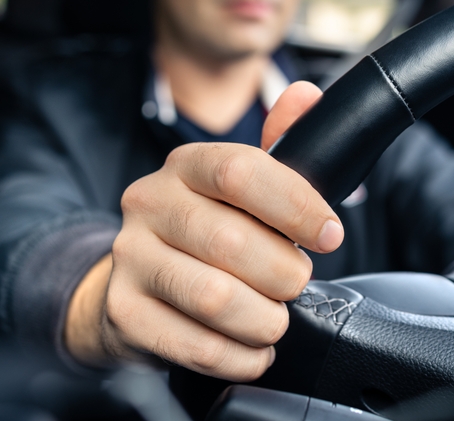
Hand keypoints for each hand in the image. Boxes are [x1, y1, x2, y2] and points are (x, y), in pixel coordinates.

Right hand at [64, 81, 340, 380]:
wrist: (138, 281)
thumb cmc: (207, 229)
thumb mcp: (244, 186)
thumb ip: (282, 145)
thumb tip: (308, 96)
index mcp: (185, 165)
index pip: (241, 170)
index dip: (296, 204)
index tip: (330, 234)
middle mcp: (148, 202)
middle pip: (232, 240)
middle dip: (285, 273)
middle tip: (295, 283)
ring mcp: (129, 257)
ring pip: (215, 297)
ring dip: (264, 318)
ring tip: (274, 320)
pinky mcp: (123, 311)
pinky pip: (194, 344)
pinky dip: (239, 356)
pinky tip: (253, 350)